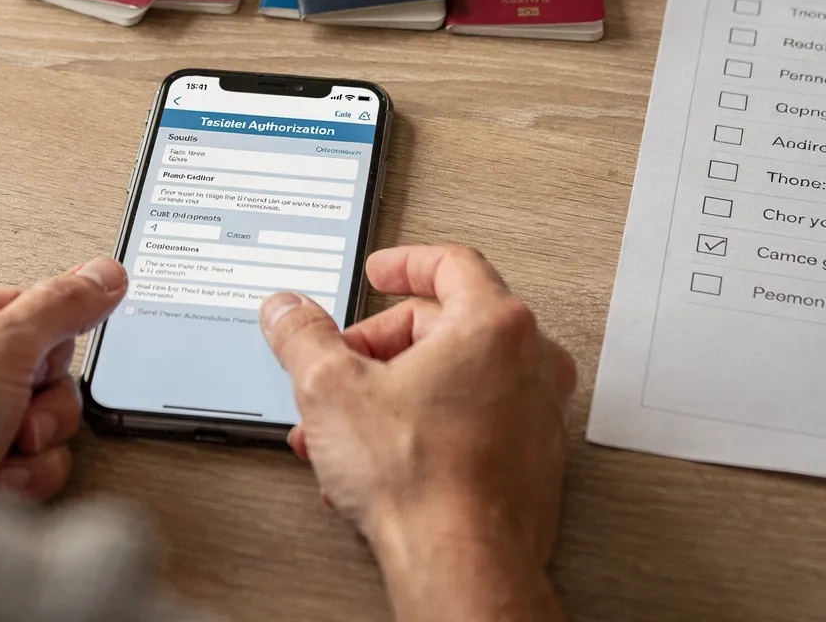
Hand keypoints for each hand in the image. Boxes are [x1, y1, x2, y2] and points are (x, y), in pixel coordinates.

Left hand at [0, 257, 127, 498]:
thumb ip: (58, 305)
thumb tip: (101, 275)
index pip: (14, 306)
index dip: (41, 334)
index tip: (52, 347)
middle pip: (35, 368)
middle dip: (40, 400)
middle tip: (17, 410)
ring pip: (38, 420)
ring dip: (36, 441)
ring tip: (5, 451)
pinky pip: (28, 463)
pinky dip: (25, 476)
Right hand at [259, 245, 576, 621]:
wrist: (461, 562)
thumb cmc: (423, 480)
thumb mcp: (331, 388)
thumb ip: (302, 336)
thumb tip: (287, 312)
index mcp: (495, 325)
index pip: (453, 263)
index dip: (405, 263)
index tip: (382, 272)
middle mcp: (531, 362)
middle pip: (446, 327)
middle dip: (378, 351)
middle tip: (340, 370)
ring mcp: (538, 414)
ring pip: (455, 381)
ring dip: (393, 396)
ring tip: (344, 429)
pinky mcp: (532, 460)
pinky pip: (472, 422)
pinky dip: (426, 428)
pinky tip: (380, 461)